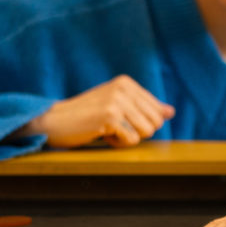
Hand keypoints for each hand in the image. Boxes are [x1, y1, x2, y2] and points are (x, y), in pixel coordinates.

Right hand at [18, 75, 175, 148]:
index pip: (157, 110)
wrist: (54, 121)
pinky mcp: (110, 116)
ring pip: (146, 131)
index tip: (119, 120)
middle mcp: (124, 88)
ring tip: (107, 129)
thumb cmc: (86, 115)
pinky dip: (118, 143)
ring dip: (128, 138)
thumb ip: (144, 107)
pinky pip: (132, 140)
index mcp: (127, 83)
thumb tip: (171, 112)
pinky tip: (101, 134)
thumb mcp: (117, 105)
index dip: (141, 123)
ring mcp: (117, 101)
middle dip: (137, 131)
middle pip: (155, 122)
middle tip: (114, 127)